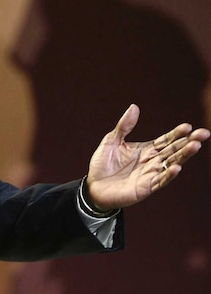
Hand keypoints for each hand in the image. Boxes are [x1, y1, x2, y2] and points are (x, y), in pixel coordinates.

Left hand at [85, 104, 209, 210]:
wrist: (93, 187)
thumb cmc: (102, 165)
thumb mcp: (111, 141)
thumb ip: (124, 126)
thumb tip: (134, 107)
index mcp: (147, 150)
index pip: (166, 140)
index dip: (177, 133)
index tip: (187, 126)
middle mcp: (152, 161)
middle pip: (174, 150)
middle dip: (189, 142)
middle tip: (203, 133)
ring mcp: (151, 174)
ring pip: (172, 163)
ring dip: (184, 156)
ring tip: (195, 146)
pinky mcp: (146, 187)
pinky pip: (160, 181)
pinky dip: (168, 174)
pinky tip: (176, 167)